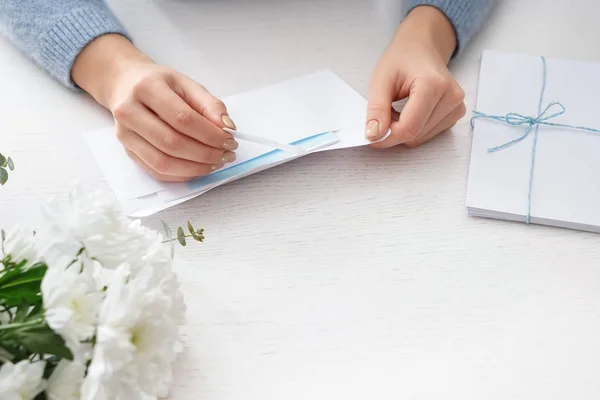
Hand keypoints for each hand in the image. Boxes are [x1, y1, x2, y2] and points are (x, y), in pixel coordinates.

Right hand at [72, 34, 237, 181]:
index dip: (210, 134)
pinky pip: (156, 172)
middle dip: (206, 154)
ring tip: (215, 163)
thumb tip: (228, 128)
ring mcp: (125, 134)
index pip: (183, 118)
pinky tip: (198, 168)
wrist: (124, 84)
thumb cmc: (159, 84)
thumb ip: (210, 104)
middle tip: (227, 155)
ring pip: (163, 163)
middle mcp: (129, 112)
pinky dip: (182, 175)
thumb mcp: (186, 84)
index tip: (230, 140)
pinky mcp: (127, 151)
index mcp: (147, 88)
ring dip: (195, 168)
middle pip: (172, 143)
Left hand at [366, 6, 465, 148]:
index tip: (371, 136)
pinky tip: (410, 112)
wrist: (422, 46)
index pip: (409, 127)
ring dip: (404, 130)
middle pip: (415, 135)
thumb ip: (376, 109)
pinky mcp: (456, 114)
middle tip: (384, 112)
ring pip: (421, 138)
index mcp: (433, 85)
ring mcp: (457, 106)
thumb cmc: (402, 58)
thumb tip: (374, 136)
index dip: (387, 137)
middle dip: (394, 131)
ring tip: (398, 108)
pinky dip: (414, 129)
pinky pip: (429, 134)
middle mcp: (451, 97)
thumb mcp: (381, 80)